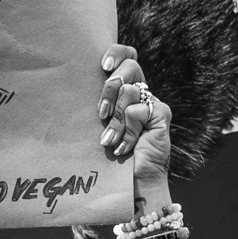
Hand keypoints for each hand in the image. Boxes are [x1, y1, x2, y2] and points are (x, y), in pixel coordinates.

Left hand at [98, 46, 172, 202]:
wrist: (131, 185)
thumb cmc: (109, 158)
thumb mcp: (99, 126)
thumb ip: (98, 105)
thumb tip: (75, 85)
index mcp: (126, 89)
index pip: (126, 56)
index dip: (116, 53)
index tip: (103, 66)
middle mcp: (141, 93)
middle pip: (130, 65)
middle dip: (110, 88)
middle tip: (101, 113)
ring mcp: (153, 103)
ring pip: (129, 91)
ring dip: (115, 121)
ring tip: (110, 141)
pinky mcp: (161, 115)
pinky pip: (137, 111)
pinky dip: (127, 132)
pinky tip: (124, 148)